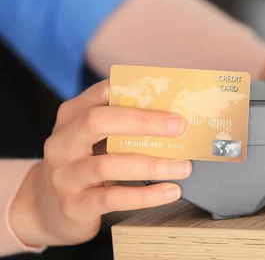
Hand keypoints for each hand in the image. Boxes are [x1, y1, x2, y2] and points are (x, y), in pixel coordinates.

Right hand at [8, 80, 191, 247]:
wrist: (46, 209)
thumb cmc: (85, 163)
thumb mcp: (94, 138)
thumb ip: (123, 123)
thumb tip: (175, 116)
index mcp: (72, 115)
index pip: (101, 92)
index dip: (134, 90)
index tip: (169, 94)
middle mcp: (63, 141)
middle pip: (98, 121)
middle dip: (144, 122)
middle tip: (180, 127)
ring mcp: (65, 174)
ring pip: (108, 165)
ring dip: (152, 165)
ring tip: (184, 167)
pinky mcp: (74, 205)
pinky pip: (112, 198)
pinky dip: (146, 195)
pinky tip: (170, 191)